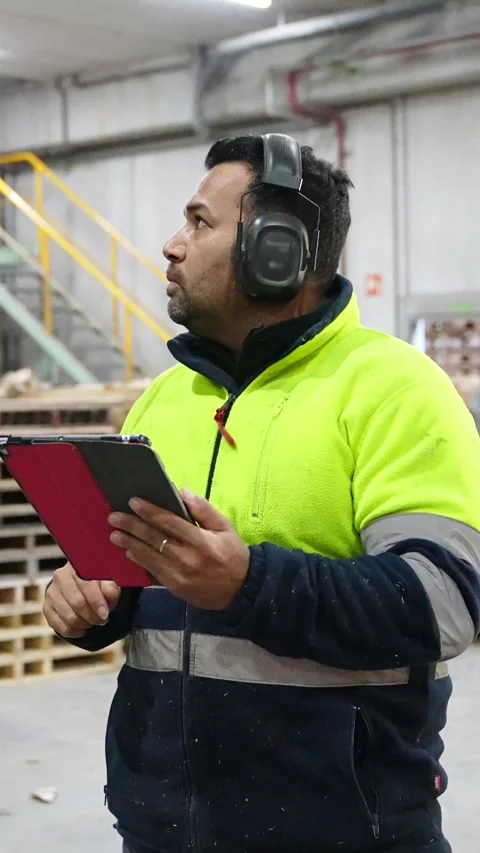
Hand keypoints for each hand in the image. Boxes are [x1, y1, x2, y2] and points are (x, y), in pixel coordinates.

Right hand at [43, 563, 120, 638]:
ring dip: (84, 624)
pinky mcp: (46, 607)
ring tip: (92, 622)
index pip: (86, 584)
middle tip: (102, 620)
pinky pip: (59, 626)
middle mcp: (61, 576)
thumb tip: (109, 593)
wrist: (81, 587)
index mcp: (78, 565)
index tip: (105, 614)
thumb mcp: (109, 583)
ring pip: (69, 617)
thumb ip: (111, 587)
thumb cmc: (98, 584)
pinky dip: (74, 632)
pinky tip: (82, 629)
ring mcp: (51, 592)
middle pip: (77, 603)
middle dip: (92, 616)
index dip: (96, 602)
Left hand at [108, 490, 249, 609]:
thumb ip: (204, 510)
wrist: (241, 590)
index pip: (169, 522)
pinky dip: (139, 561)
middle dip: (131, 526)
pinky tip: (128, 553)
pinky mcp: (174, 588)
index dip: (149, 512)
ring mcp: (178, 575)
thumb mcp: (225, 528)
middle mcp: (187, 558)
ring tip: (114, 534)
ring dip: (129, 544)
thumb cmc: (233, 555)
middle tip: (114, 517)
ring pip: (148, 556)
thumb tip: (182, 492)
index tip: (133, 502)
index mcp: (200, 541)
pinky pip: (152, 572)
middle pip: (153, 539)